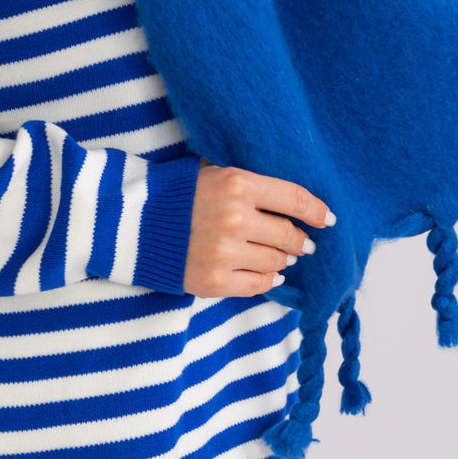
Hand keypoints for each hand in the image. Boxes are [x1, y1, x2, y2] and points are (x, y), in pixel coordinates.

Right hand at [182, 156, 334, 297]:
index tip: (327, 219)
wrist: (129, 221)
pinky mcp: (213, 280)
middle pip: (289, 235)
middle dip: (300, 240)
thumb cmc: (175, 193)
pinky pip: (257, 285)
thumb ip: (251, 186)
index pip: (294, 199)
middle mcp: (235, 219)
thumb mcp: (214, 173)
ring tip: (281, 256)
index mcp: (237, 184)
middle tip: (303, 243)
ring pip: (277, 262)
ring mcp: (224, 253)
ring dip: (283, 260)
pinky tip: (267, 274)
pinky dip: (267, 280)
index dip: (317, 211)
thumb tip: (292, 202)